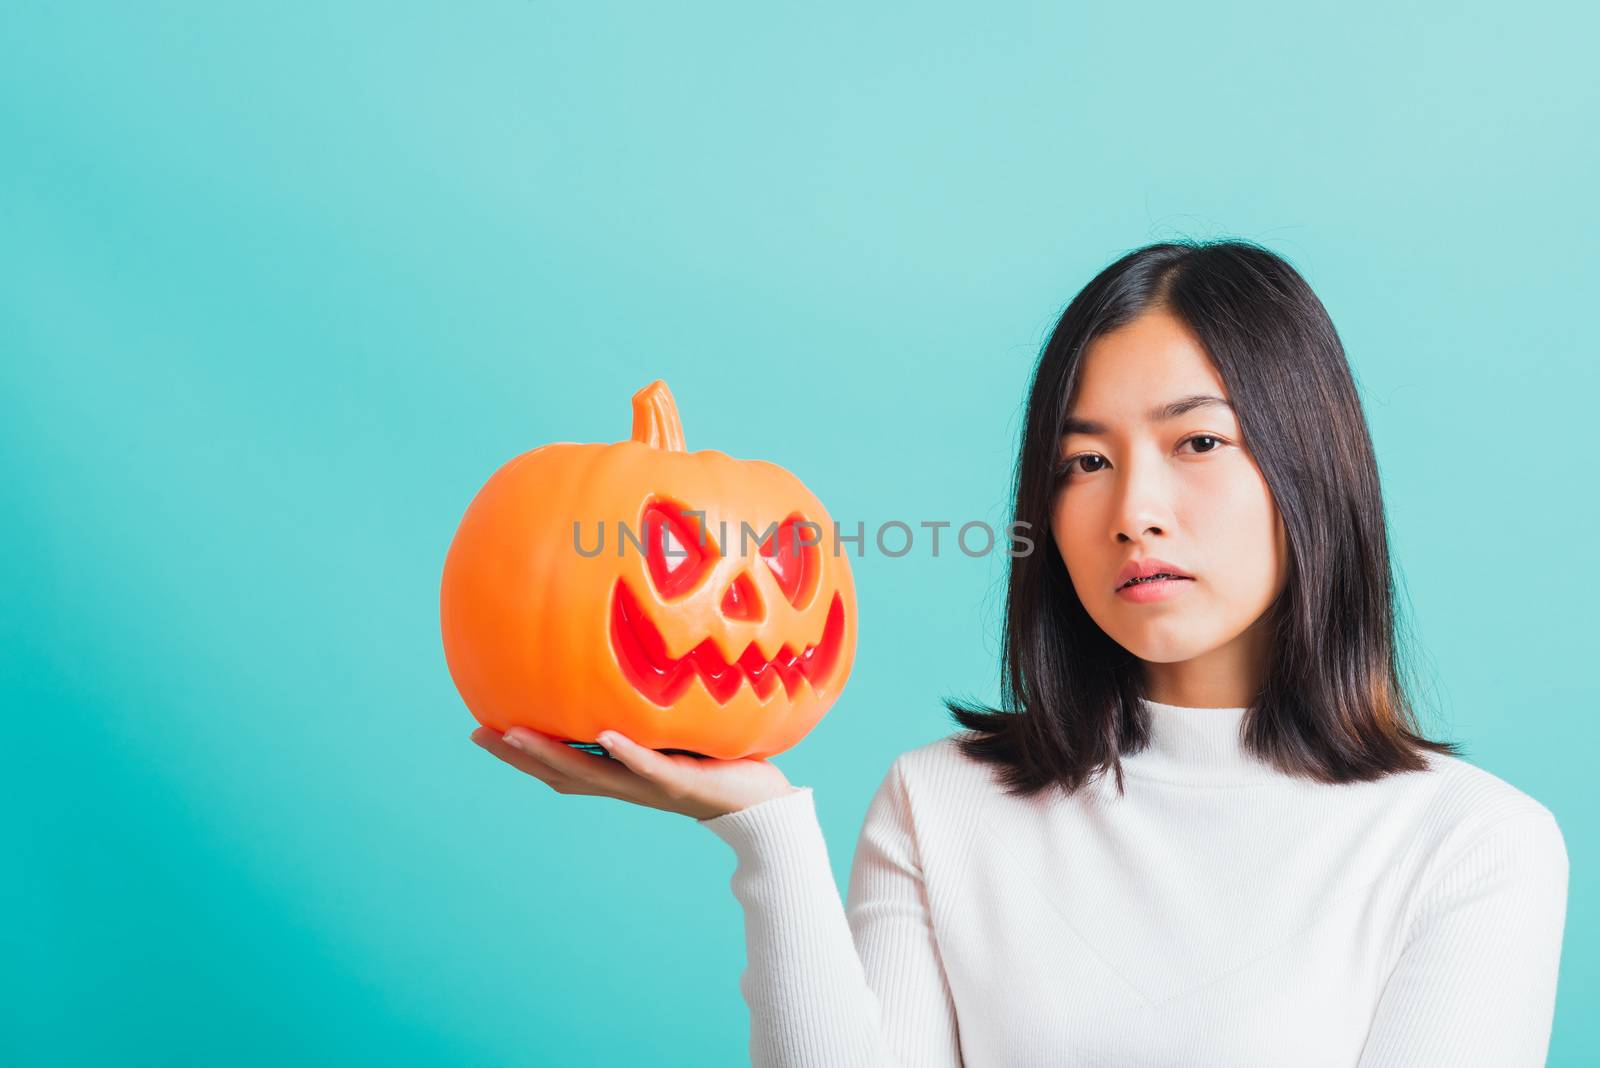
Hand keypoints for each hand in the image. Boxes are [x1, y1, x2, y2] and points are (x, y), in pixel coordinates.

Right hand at [469, 726, 800, 820]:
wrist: (762, 807)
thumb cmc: (717, 766)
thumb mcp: (673, 738)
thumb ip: (646, 718)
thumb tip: (624, 677)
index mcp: (620, 774)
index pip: (560, 766)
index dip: (519, 753)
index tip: (482, 729)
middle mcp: (627, 784)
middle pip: (561, 774)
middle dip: (519, 755)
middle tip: (479, 732)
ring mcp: (650, 785)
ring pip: (594, 773)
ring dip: (554, 754)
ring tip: (518, 733)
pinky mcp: (681, 783)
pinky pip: (648, 767)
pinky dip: (625, 753)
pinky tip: (605, 736)